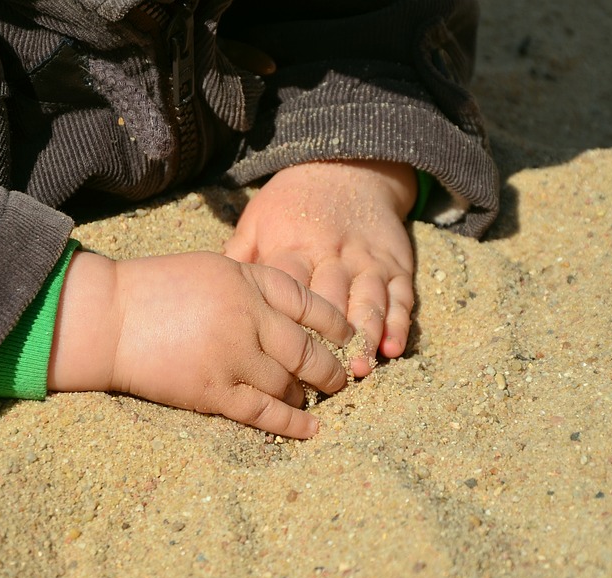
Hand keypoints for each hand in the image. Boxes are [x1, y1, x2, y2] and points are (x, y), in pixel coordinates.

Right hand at [47, 250, 353, 437]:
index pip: (309, 303)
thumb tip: (292, 311)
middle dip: (331, 369)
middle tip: (343, 380)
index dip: (336, 324)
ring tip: (315, 400)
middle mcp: (248, 317)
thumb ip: (253, 286)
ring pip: (289, 383)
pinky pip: (264, 413)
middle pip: (307, 349)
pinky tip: (310, 429)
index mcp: (248, 281)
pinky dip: (292, 423)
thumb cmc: (155, 289)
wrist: (107, 318)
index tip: (349, 337)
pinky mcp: (213, 392)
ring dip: (306, 395)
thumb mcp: (213, 269)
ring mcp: (233, 356)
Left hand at [224, 160, 416, 376]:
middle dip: (328, 339)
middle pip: (330, 300)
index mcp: (293, 245)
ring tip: (360, 367)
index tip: (275, 356)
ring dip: (366, 336)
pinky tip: (394, 348)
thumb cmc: (292, 203)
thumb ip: (240, 255)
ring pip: (368, 301)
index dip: (283, 322)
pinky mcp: (395, 264)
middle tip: (324, 375)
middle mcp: (332, 254)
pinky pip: (400, 296)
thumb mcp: (259, 218)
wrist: (347, 168)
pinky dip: (399, 323)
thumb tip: (210, 290)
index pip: (288, 288)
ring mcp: (367, 260)